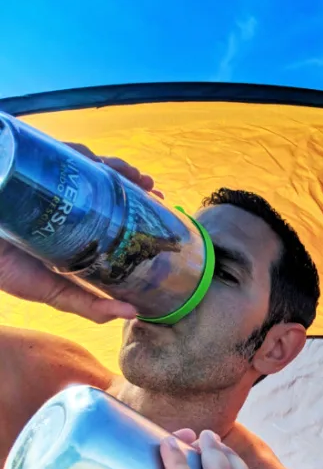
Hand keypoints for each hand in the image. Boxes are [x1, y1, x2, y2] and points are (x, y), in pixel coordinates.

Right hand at [0, 142, 162, 322]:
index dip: (136, 206)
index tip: (160, 208)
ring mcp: (44, 181)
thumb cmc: (2, 267)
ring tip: (132, 174)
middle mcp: (60, 200)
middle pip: (102, 184)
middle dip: (130, 181)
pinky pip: (57, 154)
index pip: (109, 210)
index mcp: (71, 226)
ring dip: (112, 165)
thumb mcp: (48, 291)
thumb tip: (133, 314)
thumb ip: (87, 304)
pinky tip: (93, 162)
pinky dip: (77, 156)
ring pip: (84, 165)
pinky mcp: (28, 164)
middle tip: (151, 186)